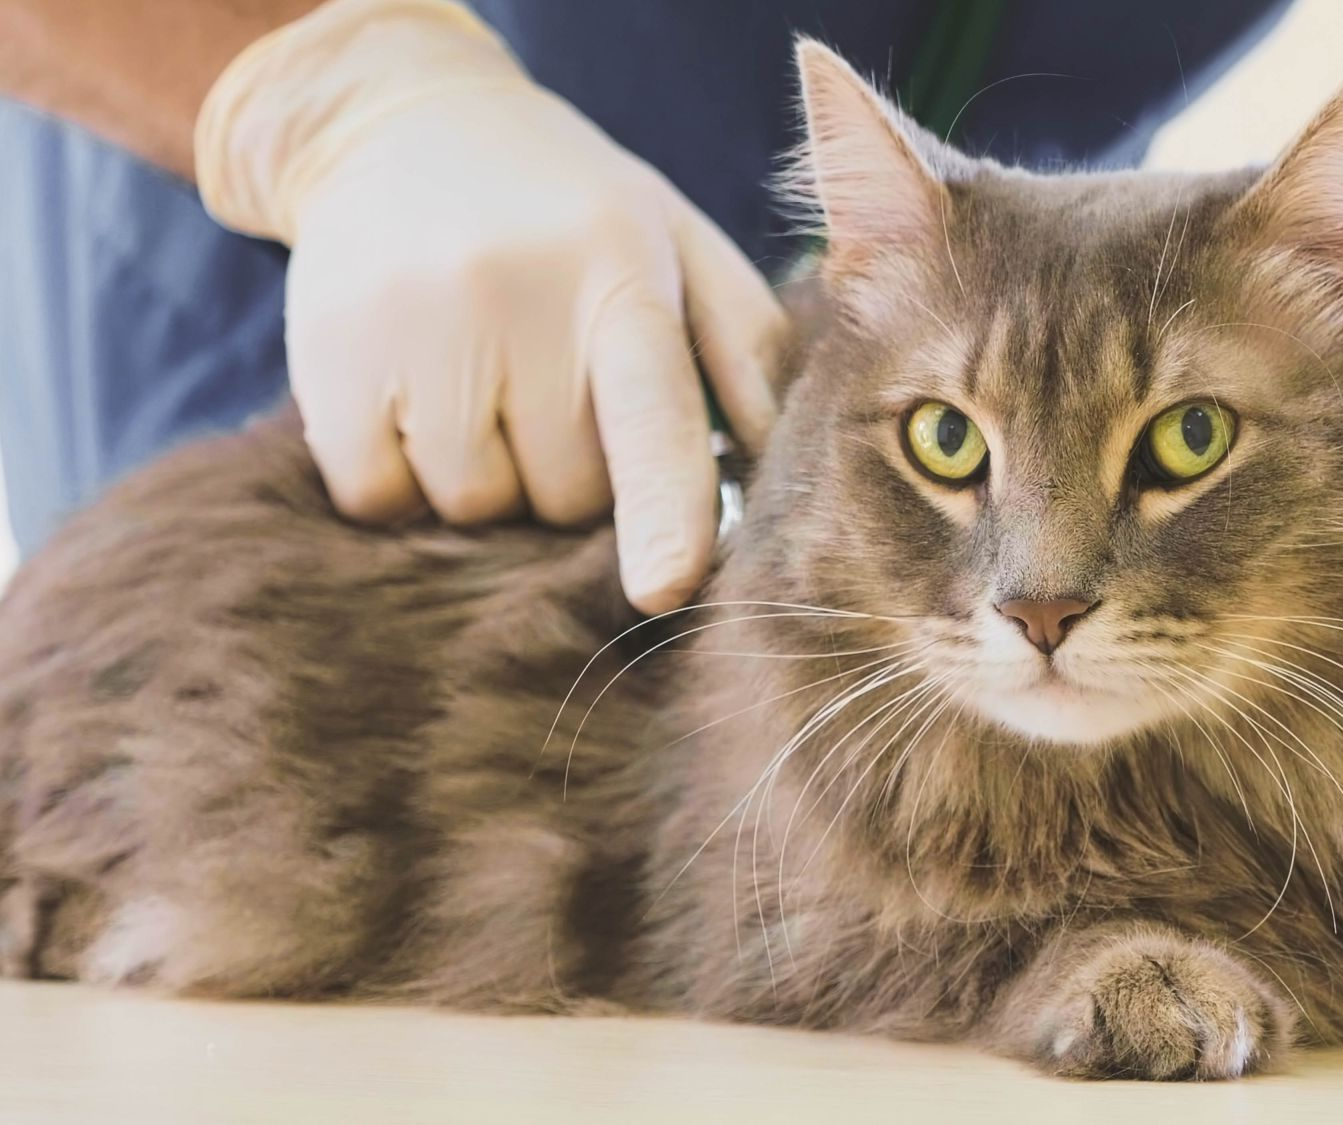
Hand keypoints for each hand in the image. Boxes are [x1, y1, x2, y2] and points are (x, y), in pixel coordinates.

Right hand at [194, 0, 784, 612]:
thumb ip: (748, 354)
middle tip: (555, 391)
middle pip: (565, 496)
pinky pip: (379, 496)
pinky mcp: (325, 357)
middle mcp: (514, 296)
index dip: (664, 514)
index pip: (650, 418)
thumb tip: (789, 471)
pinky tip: (419, 400)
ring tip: (487, 389)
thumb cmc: (578, 216)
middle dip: (575, 477)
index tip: (665, 588)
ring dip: (491, 480)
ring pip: (474, 505)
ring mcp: (410, 325)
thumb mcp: (682, 249)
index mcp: (622, 273)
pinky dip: (402, 479)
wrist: (403, 120)